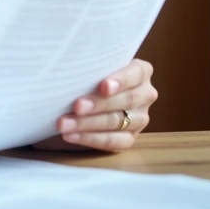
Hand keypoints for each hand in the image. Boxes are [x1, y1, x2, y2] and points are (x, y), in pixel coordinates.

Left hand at [39, 59, 156, 152]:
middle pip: (126, 100)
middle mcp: (145, 95)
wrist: (85, 100)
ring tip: (64, 124)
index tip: (103, 86)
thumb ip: (91, 66)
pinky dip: (89, 138)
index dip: (121, 80)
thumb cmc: (89, 75)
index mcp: (141, 72)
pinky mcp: (130, 138)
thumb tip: (67, 67)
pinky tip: (71, 135)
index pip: (136, 73)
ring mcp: (140, 118)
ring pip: (117, 122)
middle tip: (76, 106)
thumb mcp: (94, 68)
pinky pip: (112, 141)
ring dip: (87, 124)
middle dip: (98, 104)